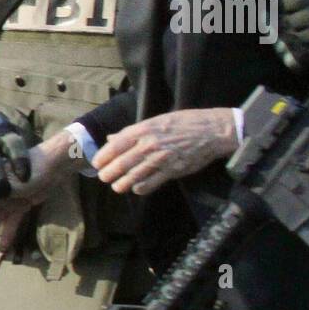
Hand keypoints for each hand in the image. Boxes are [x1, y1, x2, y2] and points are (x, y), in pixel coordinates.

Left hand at [94, 108, 237, 194]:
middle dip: (108, 173)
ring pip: (132, 177)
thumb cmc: (182, 123)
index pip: (115, 146)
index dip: (102, 156)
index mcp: (143, 130)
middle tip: (103, 177)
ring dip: (121, 184)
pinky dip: (140, 188)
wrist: (211, 131)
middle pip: (120, 164)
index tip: (97, 163)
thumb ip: (132, 132)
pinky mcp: (171, 171)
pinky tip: (136, 188)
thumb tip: (111, 138)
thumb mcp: (155, 121)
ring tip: (117, 186)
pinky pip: (150, 184)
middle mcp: (149, 145)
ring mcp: (160, 159)